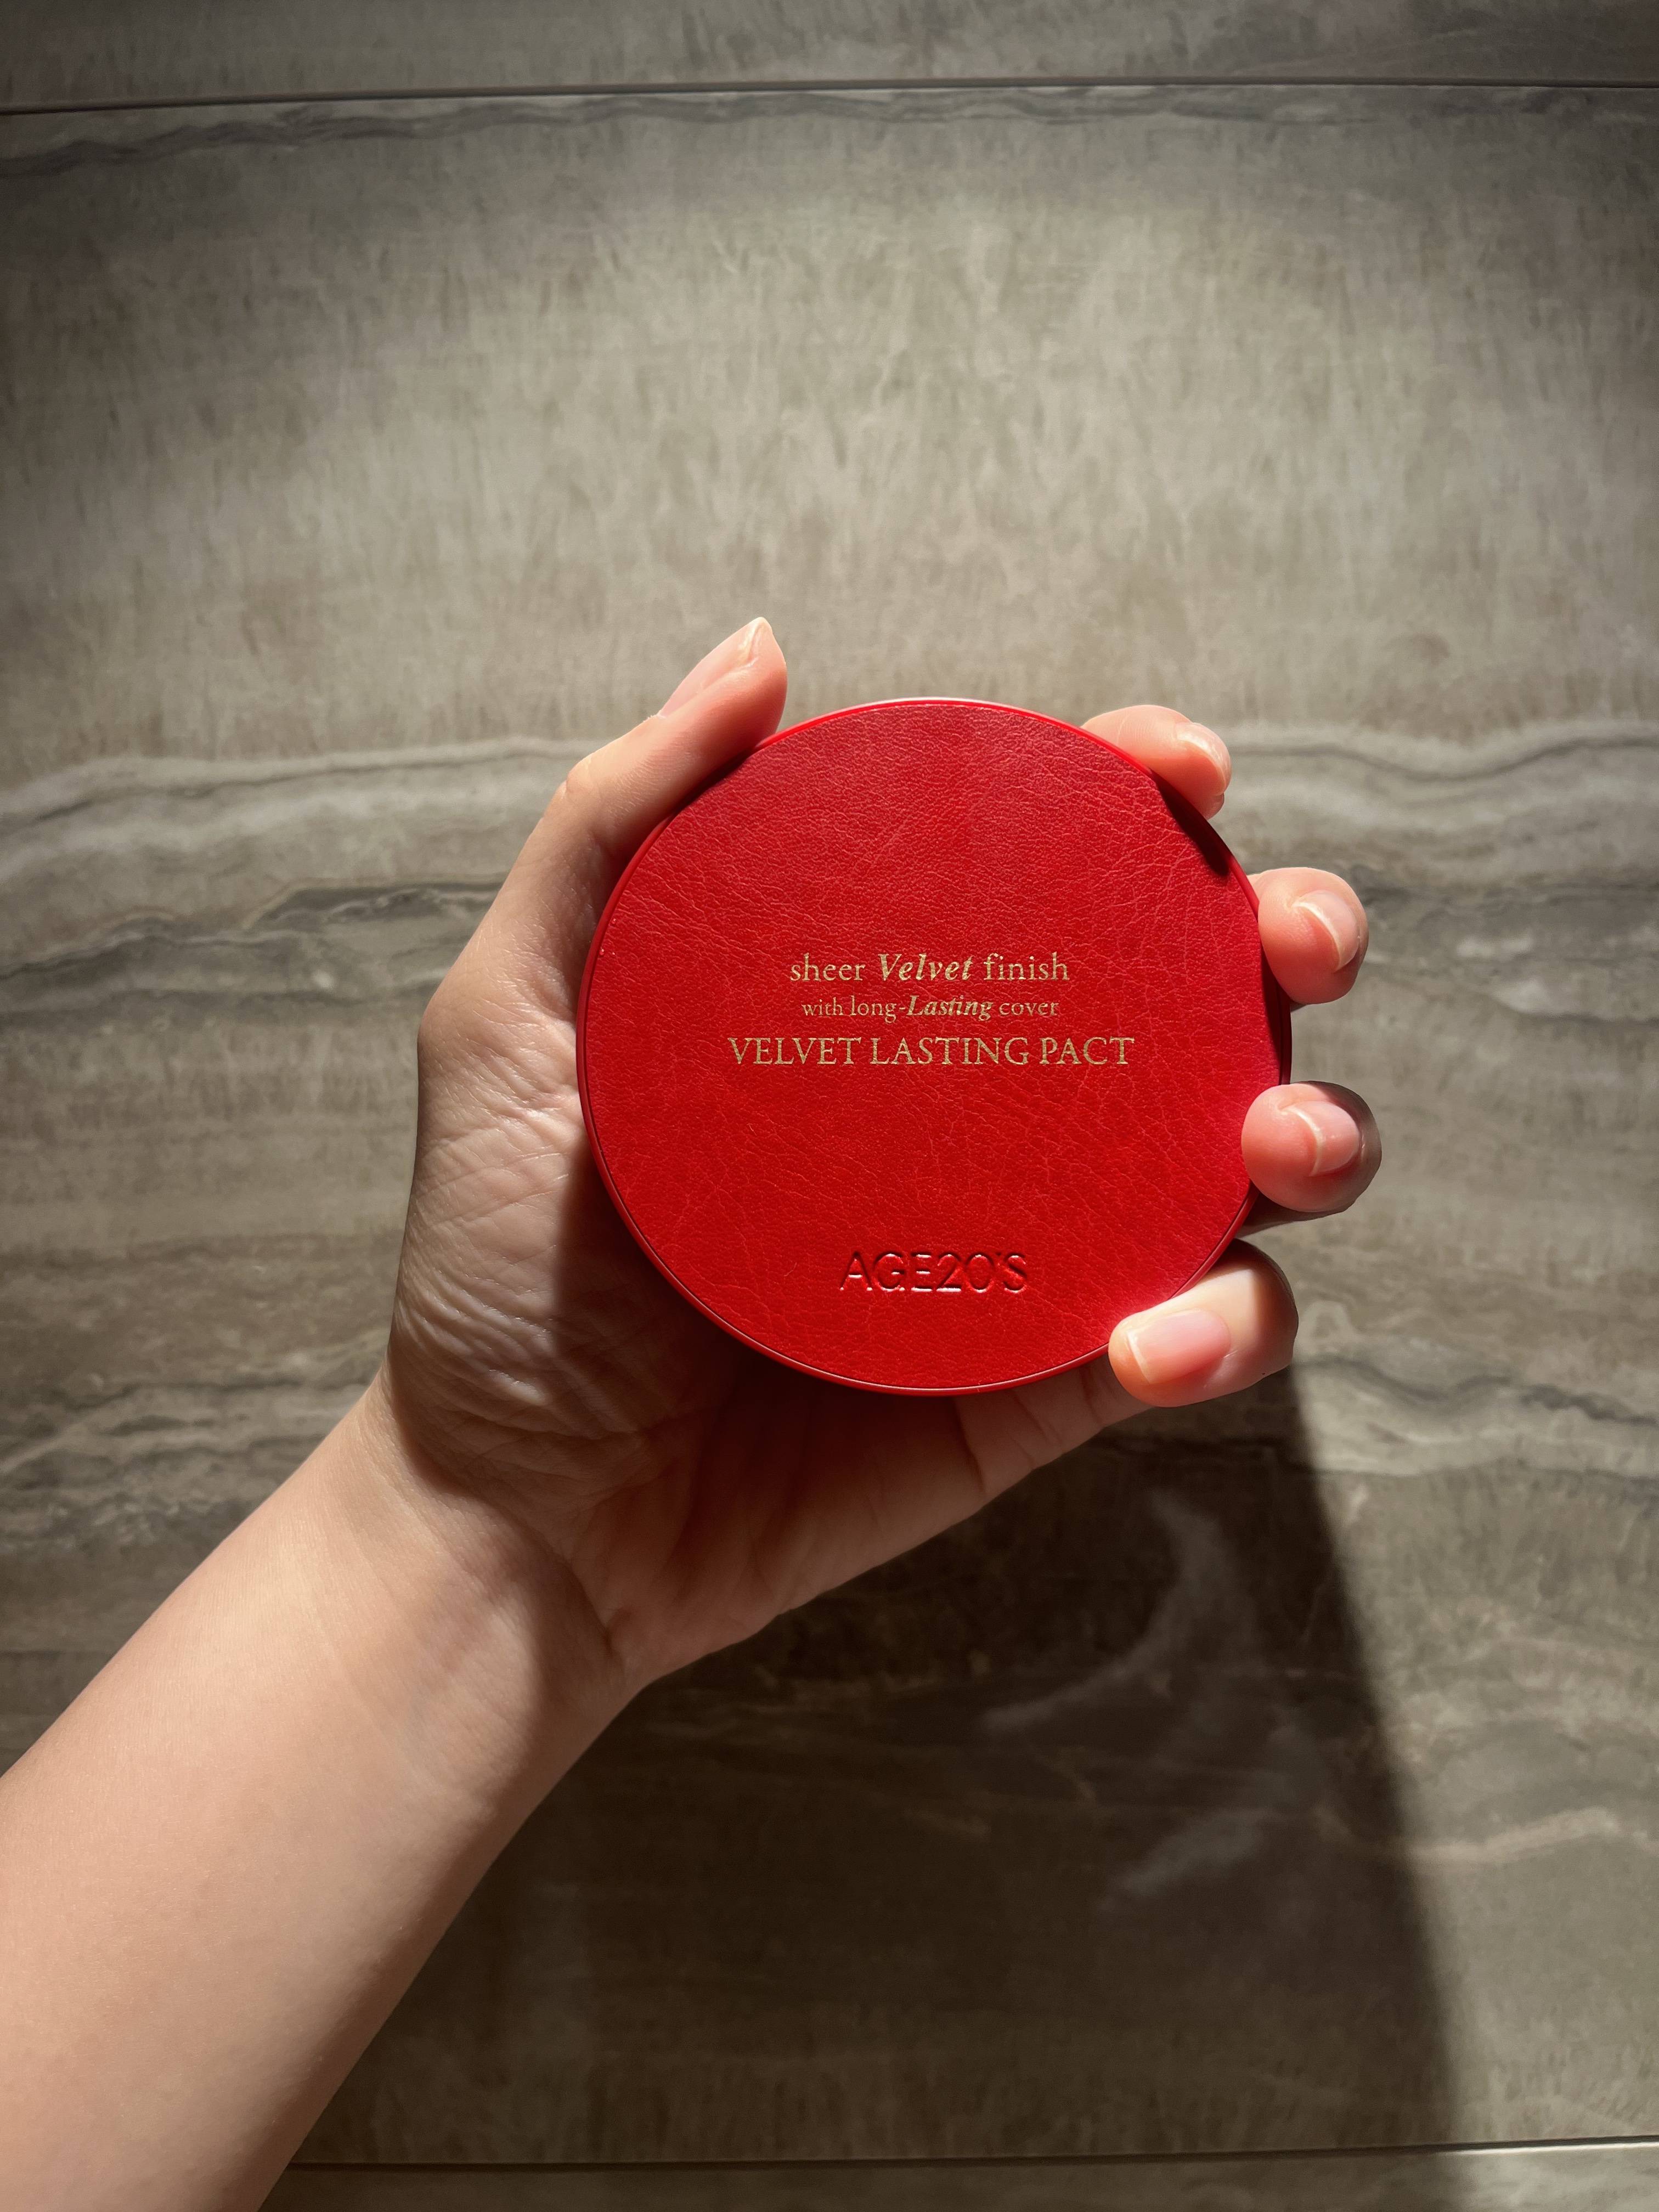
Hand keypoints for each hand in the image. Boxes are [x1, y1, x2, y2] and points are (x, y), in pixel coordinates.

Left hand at [379, 623, 1378, 1689]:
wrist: (519, 1509)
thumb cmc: (499, 1266)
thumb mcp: (515, 1019)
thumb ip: (614, 828)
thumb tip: (762, 653)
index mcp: (887, 1000)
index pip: (1049, 862)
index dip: (1144, 791)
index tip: (1181, 771)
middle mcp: (982, 1105)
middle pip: (1191, 989)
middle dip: (1290, 935)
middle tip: (1293, 938)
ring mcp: (1034, 1245)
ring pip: (1243, 1155)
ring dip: (1316, 1127)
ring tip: (1274, 1140)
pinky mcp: (1052, 1384)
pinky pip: (1202, 1333)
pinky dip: (1227, 1325)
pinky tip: (1155, 1336)